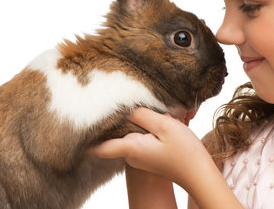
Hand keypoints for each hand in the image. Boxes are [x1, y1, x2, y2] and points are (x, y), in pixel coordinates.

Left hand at [88, 107, 213, 189]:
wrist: (199, 174)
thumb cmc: (184, 153)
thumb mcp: (165, 126)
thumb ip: (143, 115)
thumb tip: (126, 109)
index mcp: (131, 147)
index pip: (100, 146)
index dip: (86, 138)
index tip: (74, 128)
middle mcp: (132, 154)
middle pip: (118, 131)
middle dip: (124, 116)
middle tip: (131, 99)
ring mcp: (141, 155)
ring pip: (134, 132)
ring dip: (144, 119)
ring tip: (161, 110)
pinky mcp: (151, 154)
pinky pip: (145, 136)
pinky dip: (154, 126)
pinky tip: (169, 119)